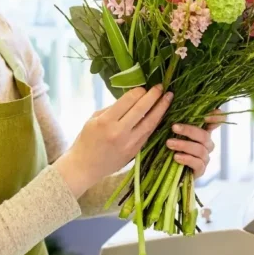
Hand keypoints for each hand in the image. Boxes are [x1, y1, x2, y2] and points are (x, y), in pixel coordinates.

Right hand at [55, 85, 172, 196]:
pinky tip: (160, 114)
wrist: (85, 167)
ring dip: (161, 109)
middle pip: (142, 110)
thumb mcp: (93, 119)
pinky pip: (148, 133)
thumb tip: (130, 99)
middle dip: (153, 96)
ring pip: (150, 123)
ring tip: (168, 98)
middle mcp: (119, 132)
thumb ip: (112, 109)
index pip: (128, 101)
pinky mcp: (135, 151)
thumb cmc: (86, 141)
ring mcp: (129, 143)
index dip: (139, 91)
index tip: (144, 87)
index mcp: (106, 121)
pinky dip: (155, 122)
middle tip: (161, 87)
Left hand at [167, 109, 225, 178]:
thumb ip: (174, 119)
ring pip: (201, 150)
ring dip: (184, 145)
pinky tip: (176, 157)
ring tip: (169, 143)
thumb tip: (170, 98)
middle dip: (189, 130)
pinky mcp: (200, 171)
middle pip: (205, 135)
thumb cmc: (166, 148)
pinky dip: (187, 159)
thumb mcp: (168, 131)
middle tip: (173, 127)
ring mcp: (204, 158)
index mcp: (201, 132)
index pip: (216, 122)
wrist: (163, 171)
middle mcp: (206, 145)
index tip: (210, 113)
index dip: (216, 117)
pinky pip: (198, 164)